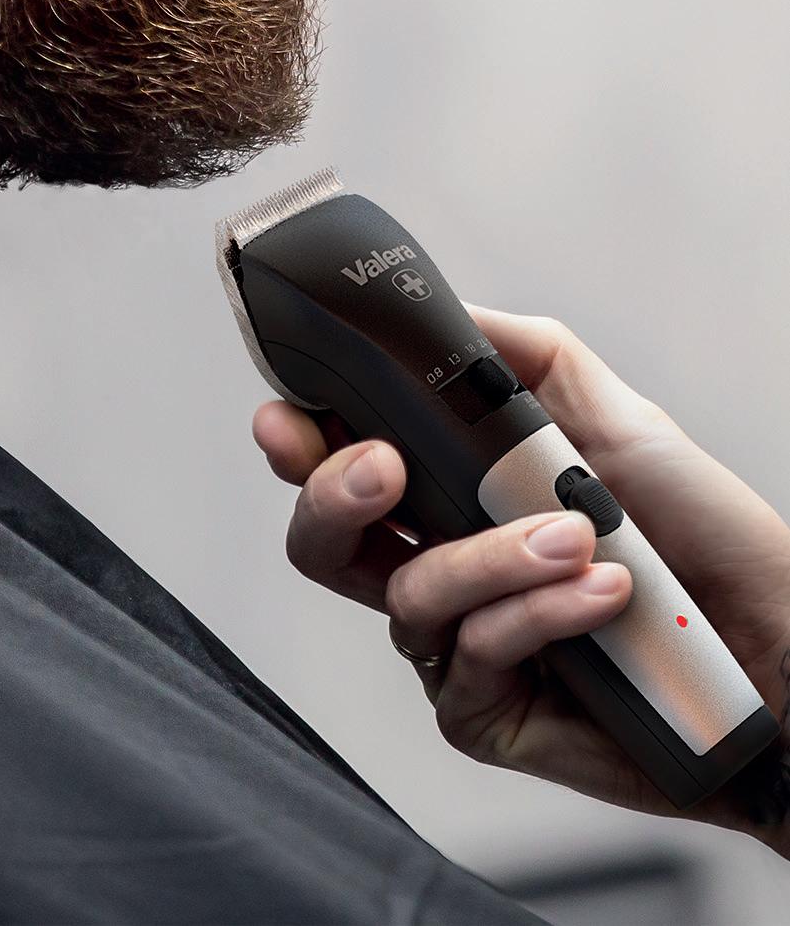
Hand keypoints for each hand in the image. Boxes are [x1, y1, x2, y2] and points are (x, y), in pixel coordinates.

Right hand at [253, 303, 789, 854]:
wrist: (787, 645)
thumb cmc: (709, 541)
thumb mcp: (614, 419)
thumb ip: (519, 356)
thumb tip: (434, 315)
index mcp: (448, 494)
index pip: (336, 462)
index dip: (296, 441)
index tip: (290, 417)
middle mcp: (439, 568)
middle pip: (321, 541)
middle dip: (331, 495)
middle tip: (385, 465)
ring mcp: (456, 646)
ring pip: (406, 594)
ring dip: (488, 556)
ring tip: (578, 537)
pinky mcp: (484, 714)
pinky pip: (470, 657)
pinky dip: (534, 615)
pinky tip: (601, 596)